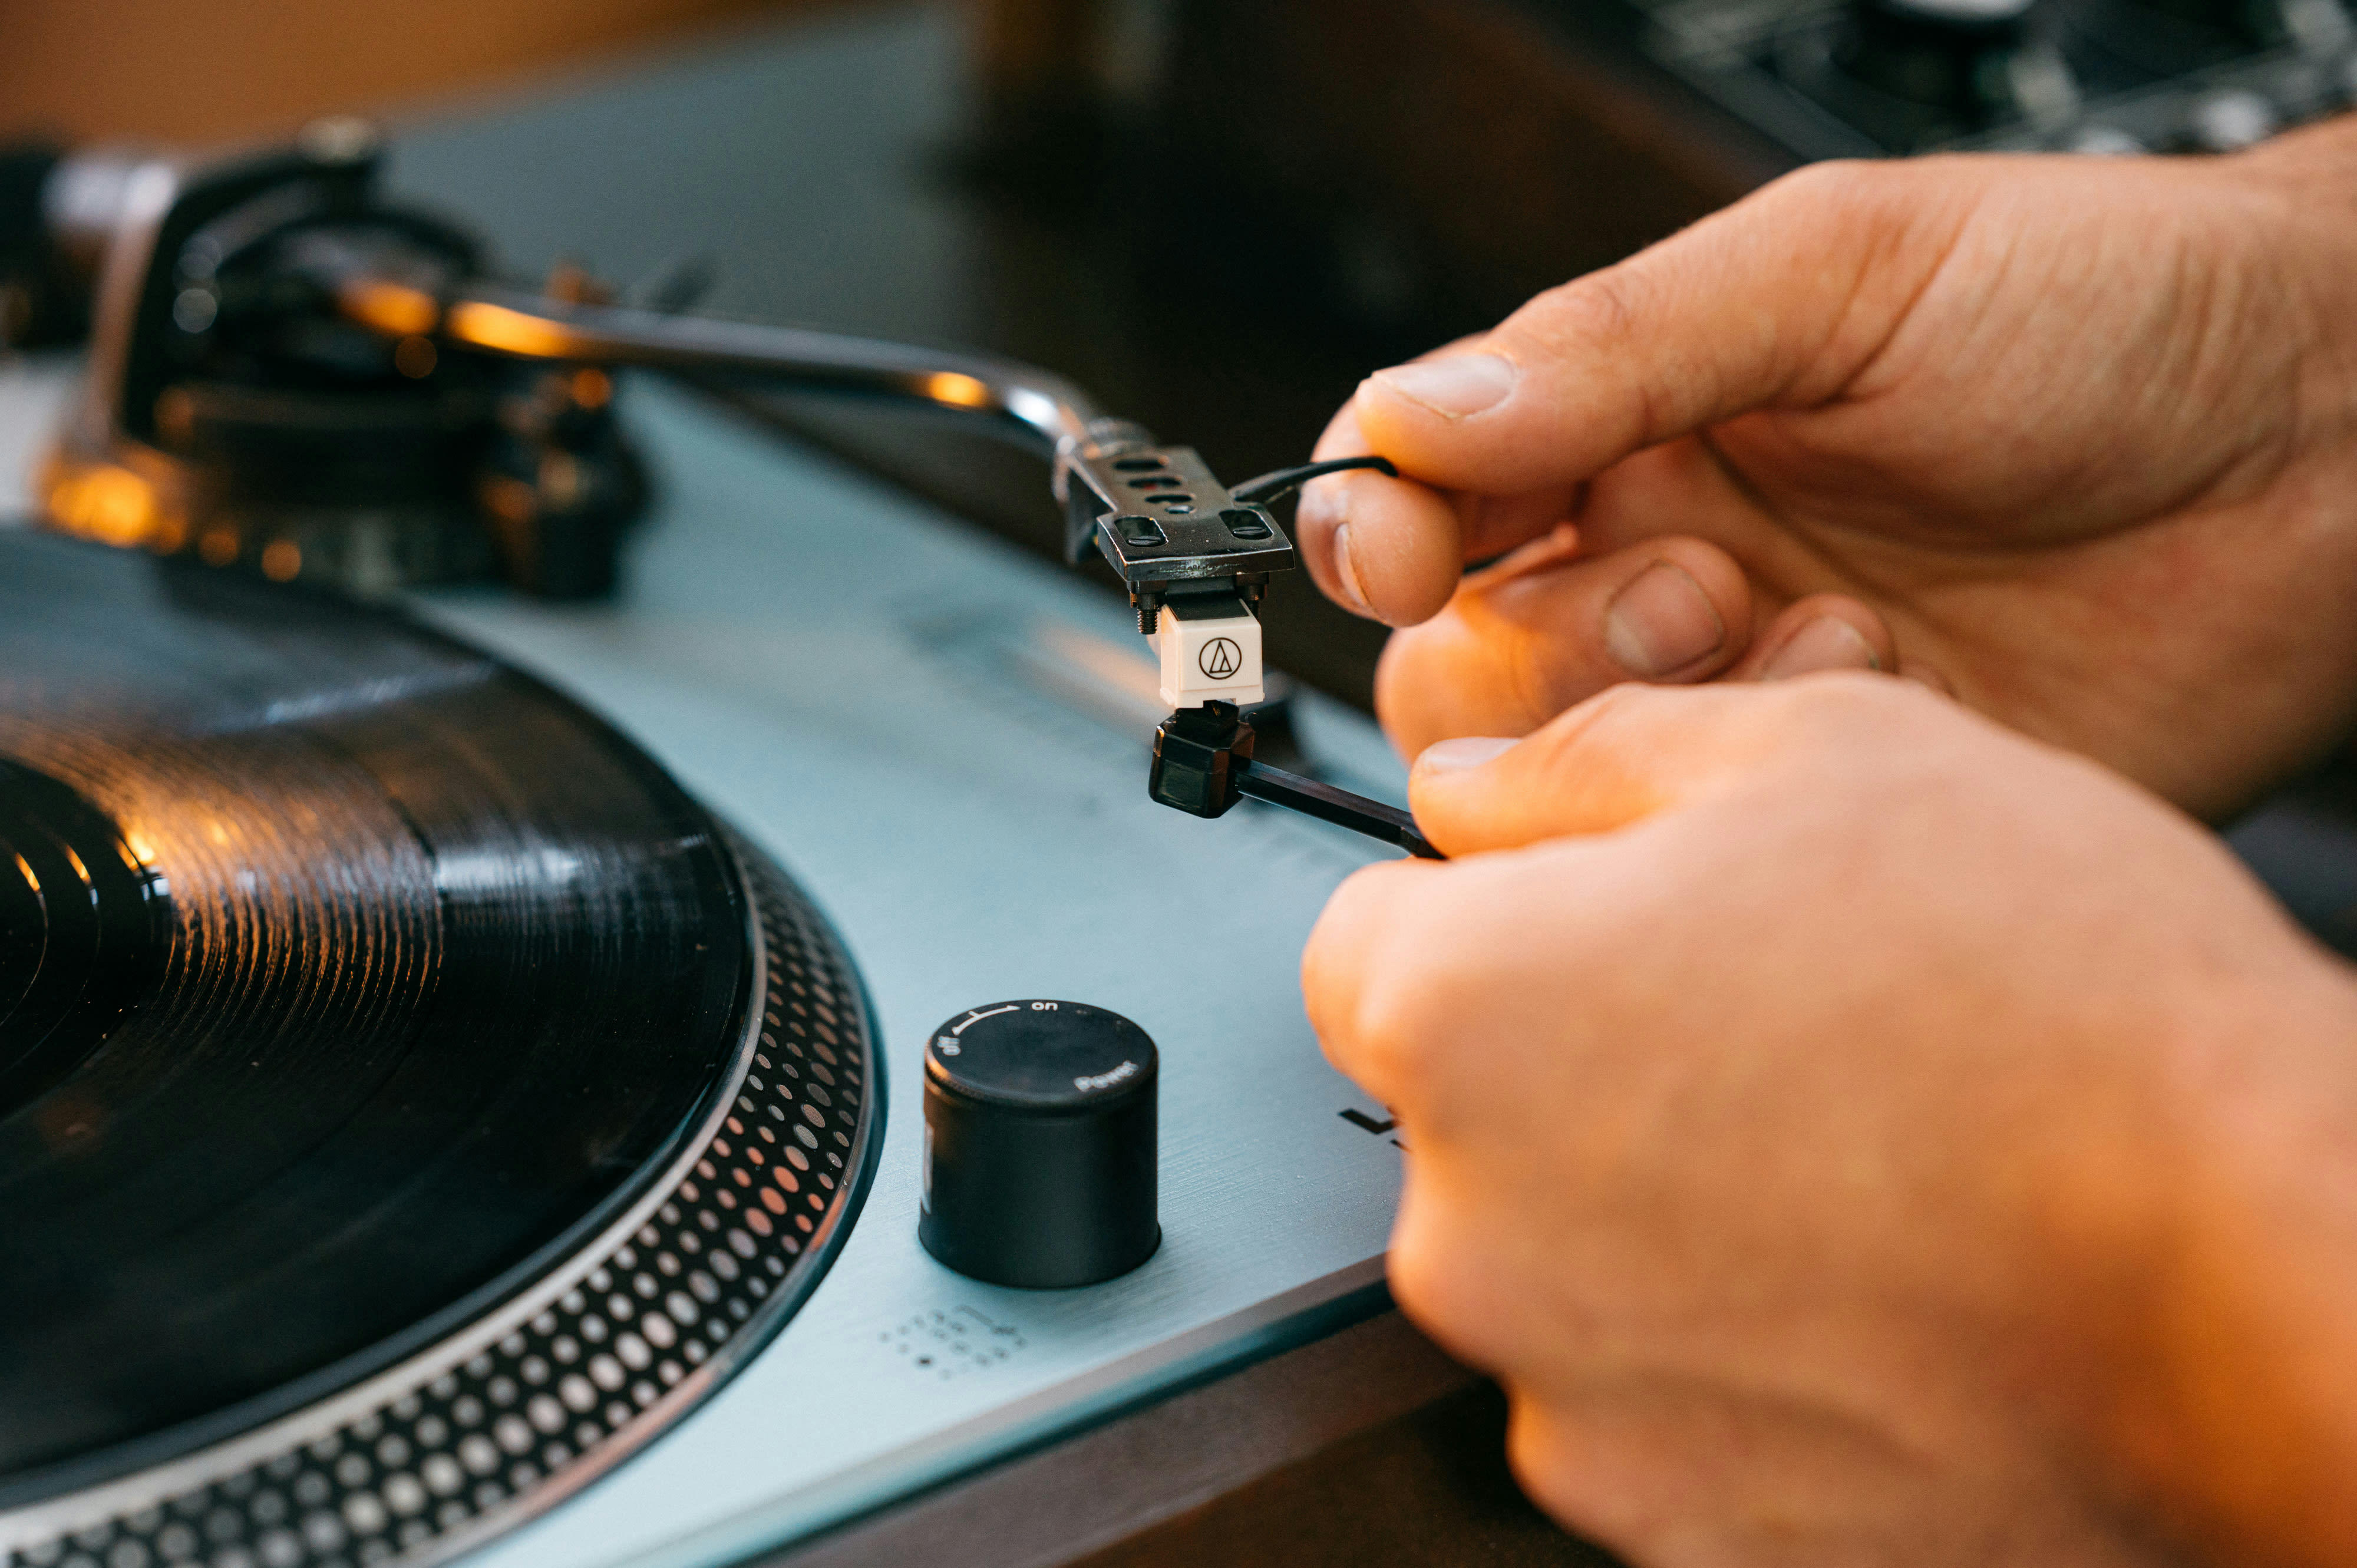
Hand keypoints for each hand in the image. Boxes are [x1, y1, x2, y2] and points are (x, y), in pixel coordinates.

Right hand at [1295, 124, 2356, 817]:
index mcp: (1638, 420)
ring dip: (1643, 714)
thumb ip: (1613, 347)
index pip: (1423, 491)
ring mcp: (1743, 689)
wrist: (2334, 442)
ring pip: (1560, 770)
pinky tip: (1882, 691)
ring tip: (1793, 630)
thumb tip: (1415, 420)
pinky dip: (1764, 775)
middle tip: (1688, 583)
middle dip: (1535, 640)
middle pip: (1458, 661)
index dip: (1382, 529)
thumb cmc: (2110, 306)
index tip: (1411, 552)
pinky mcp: (1831, 795)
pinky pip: (1709, 838)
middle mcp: (1666, 557)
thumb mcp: (1841, 271)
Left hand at [1302, 677, 2356, 1566]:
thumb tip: (1476, 783)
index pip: (1365, 939)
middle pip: (1461, 1108)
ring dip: (1650, 1204)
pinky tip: (1863, 1274)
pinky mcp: (1671, 1517)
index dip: (1482, 905)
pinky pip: (1645, 1391)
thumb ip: (1586, 760)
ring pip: (1554, 1256)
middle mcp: (1467, 1226)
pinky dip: (1723, 1343)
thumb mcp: (1810, 754)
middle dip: (1570, 1056)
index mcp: (1460, 1018)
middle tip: (1760, 1019)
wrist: (2258, 1253)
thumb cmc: (2054, 1004)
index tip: (1586, 914)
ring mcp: (1564, 1393)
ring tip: (1842, 1146)